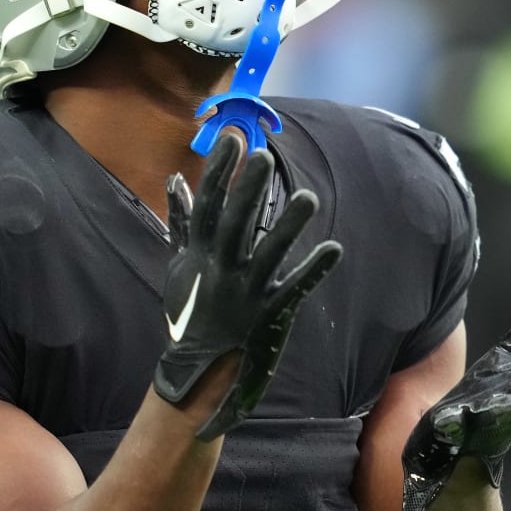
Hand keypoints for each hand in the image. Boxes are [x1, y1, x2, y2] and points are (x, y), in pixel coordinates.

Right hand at [153, 131, 341, 439]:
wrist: (198, 371)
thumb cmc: (190, 314)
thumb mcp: (179, 267)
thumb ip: (181, 223)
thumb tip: (177, 182)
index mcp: (199, 255)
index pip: (208, 205)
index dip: (219, 172)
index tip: (232, 139)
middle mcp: (221, 271)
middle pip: (235, 223)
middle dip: (248, 189)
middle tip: (263, 155)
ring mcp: (245, 293)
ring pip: (268, 254)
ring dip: (288, 226)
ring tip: (308, 198)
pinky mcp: (269, 314)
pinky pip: (293, 289)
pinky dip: (312, 271)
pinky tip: (333, 248)